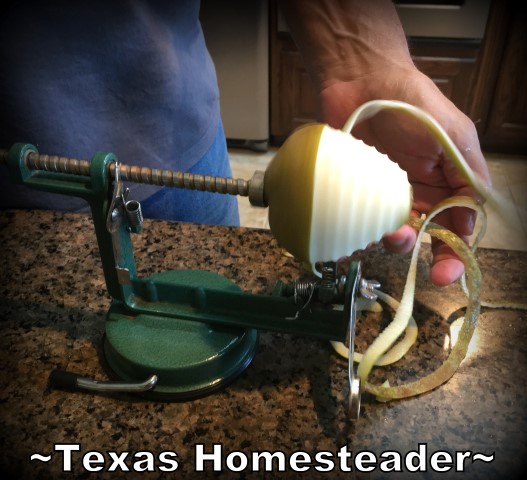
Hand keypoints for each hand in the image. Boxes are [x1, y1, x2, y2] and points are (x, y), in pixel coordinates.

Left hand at [318, 65, 491, 285]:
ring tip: (383, 228)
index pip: (457, 226)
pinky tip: (351, 236)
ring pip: (390, 232)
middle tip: (404, 242)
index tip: (446, 274)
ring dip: (388, 239)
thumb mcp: (451, 133)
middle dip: (417, 249)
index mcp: (447, 182)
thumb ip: (467, 172)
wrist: (361, 80)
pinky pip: (359, 221)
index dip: (455, 253)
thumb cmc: (410, 101)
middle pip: (423, 236)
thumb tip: (475, 214)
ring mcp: (384, 194)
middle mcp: (417, 193)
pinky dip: (357, 233)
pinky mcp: (357, 192)